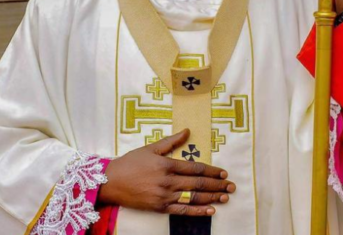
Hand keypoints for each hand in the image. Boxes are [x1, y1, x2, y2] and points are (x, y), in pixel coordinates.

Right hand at [97, 129, 235, 216]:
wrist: (111, 181)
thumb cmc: (130, 163)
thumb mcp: (150, 148)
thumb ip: (171, 141)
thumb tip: (187, 131)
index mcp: (167, 164)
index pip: (195, 167)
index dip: (212, 171)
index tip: (224, 173)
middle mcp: (168, 181)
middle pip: (198, 183)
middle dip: (217, 185)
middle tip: (231, 186)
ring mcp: (164, 196)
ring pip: (193, 197)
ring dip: (211, 197)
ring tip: (225, 197)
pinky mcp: (159, 207)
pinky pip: (182, 211)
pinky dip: (197, 211)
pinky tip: (210, 210)